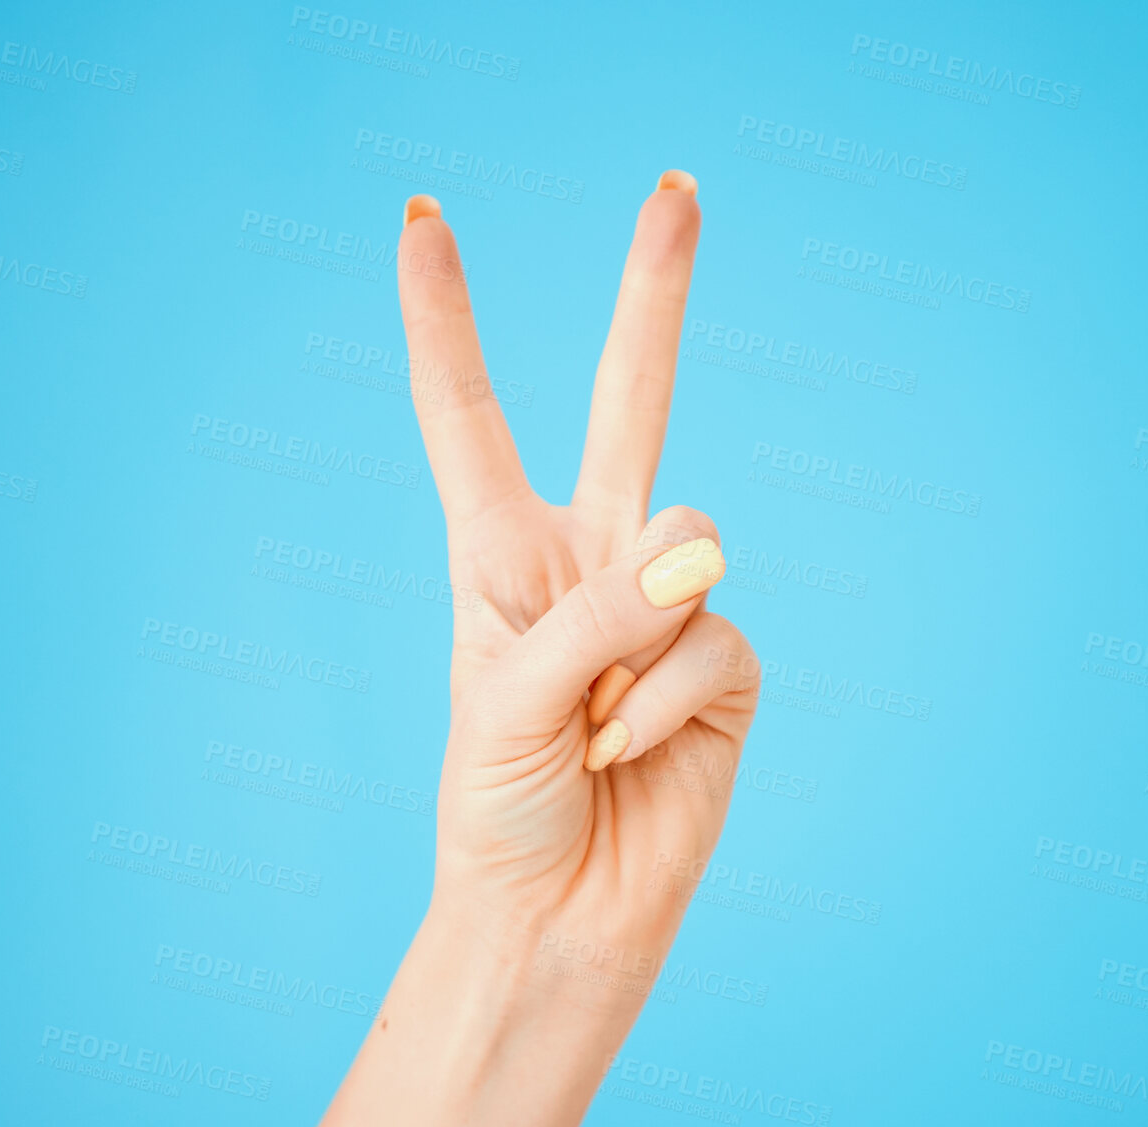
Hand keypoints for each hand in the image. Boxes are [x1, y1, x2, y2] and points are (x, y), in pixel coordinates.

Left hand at [398, 174, 759, 1016]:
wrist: (559, 919)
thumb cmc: (500, 812)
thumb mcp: (507, 701)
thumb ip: (596, 614)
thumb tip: (707, 546)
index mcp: (501, 555)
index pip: (469, 416)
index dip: (444, 321)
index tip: (422, 222)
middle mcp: (590, 565)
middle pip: (632, 406)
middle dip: (655, 299)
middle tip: (677, 187)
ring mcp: (665, 613)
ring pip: (688, 546)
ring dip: (632, 646)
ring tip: (594, 730)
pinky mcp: (725, 671)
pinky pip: (716, 640)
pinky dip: (667, 700)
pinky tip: (634, 750)